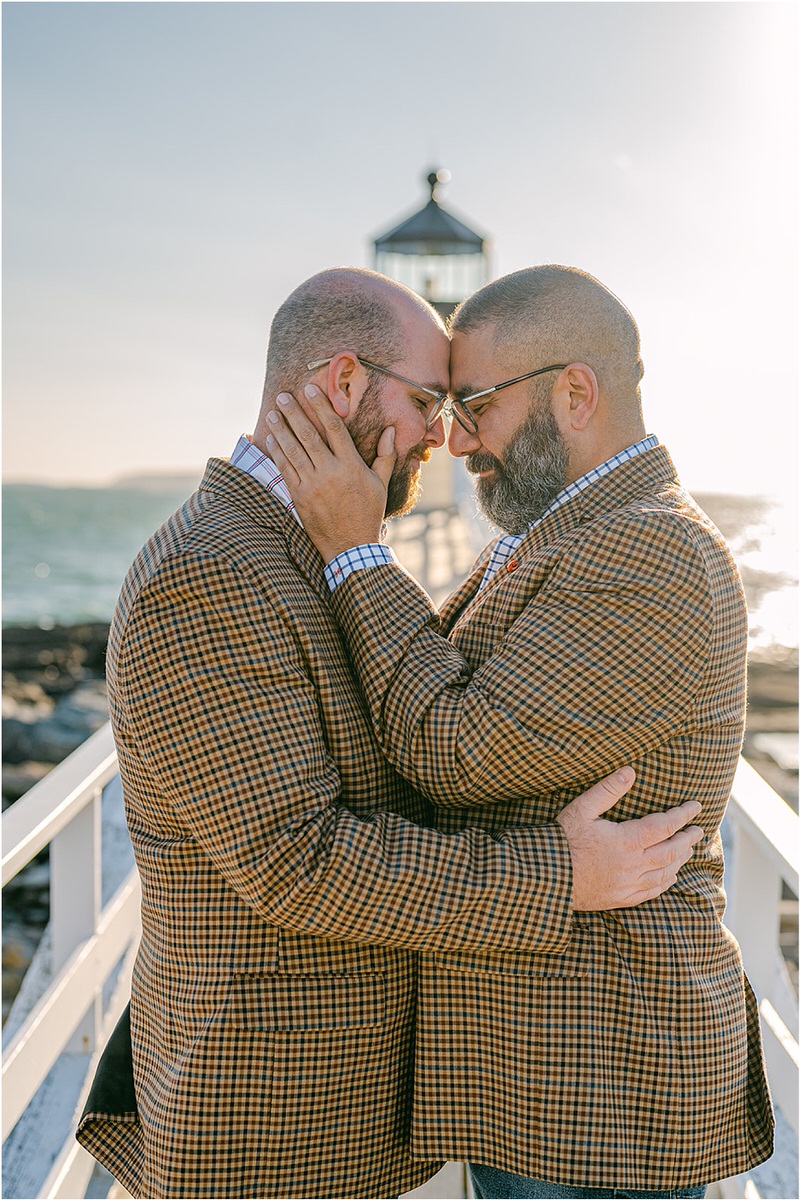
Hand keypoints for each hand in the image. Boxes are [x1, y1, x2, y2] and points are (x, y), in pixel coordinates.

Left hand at [266, 387, 396, 560]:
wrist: (350, 547)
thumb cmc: (368, 514)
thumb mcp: (380, 484)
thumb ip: (385, 456)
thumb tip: (391, 430)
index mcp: (351, 466)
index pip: (334, 429)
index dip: (321, 407)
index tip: (310, 390)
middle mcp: (330, 473)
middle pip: (308, 435)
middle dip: (294, 413)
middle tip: (282, 396)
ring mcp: (312, 485)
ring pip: (293, 450)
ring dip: (281, 429)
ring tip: (272, 413)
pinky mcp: (299, 497)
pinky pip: (285, 469)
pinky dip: (277, 452)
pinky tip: (271, 439)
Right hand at [557, 767, 702, 909]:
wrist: (546, 877)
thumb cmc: (562, 840)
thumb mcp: (581, 809)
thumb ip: (607, 790)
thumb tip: (629, 771)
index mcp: (626, 841)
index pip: (665, 825)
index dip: (683, 815)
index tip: (696, 806)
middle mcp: (633, 865)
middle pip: (671, 851)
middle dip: (688, 839)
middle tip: (699, 830)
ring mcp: (628, 884)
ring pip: (665, 872)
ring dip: (680, 860)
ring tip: (689, 849)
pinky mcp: (621, 898)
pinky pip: (652, 892)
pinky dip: (666, 882)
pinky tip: (671, 877)